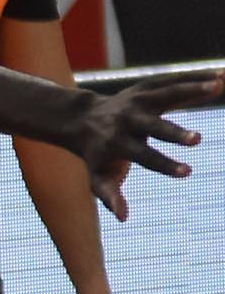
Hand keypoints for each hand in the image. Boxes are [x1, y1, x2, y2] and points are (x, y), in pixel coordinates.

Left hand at [73, 73, 218, 219]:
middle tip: (197, 140)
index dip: (165, 165)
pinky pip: (173, 81)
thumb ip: (109, 195)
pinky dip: (196, 77)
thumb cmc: (98, 156)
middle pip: (154, 126)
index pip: (144, 157)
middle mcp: (127, 120)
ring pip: (166, 93)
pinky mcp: (146, 87)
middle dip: (175, 133)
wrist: (83, 120)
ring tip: (219, 86)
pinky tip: (221, 76)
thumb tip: (123, 218)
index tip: (187, 173)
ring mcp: (137, 100)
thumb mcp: (98, 177)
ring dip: (193, 89)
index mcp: (117, 143)